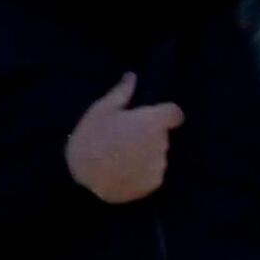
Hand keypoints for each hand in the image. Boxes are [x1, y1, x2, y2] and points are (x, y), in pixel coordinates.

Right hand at [67, 74, 182, 203]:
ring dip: (145, 153)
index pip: (175, 113)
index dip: (165, 114)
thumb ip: (122, 92)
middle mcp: (162, 143)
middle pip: (162, 135)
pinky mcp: (156, 182)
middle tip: (123, 137)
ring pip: (158, 154)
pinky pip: (153, 172)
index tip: (150, 118)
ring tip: (120, 155)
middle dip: (148, 134)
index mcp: (152, 122)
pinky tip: (123, 170)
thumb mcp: (101, 110)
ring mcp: (160, 164)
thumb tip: (132, 76)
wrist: (84, 179)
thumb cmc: (91, 139)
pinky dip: (143, 170)